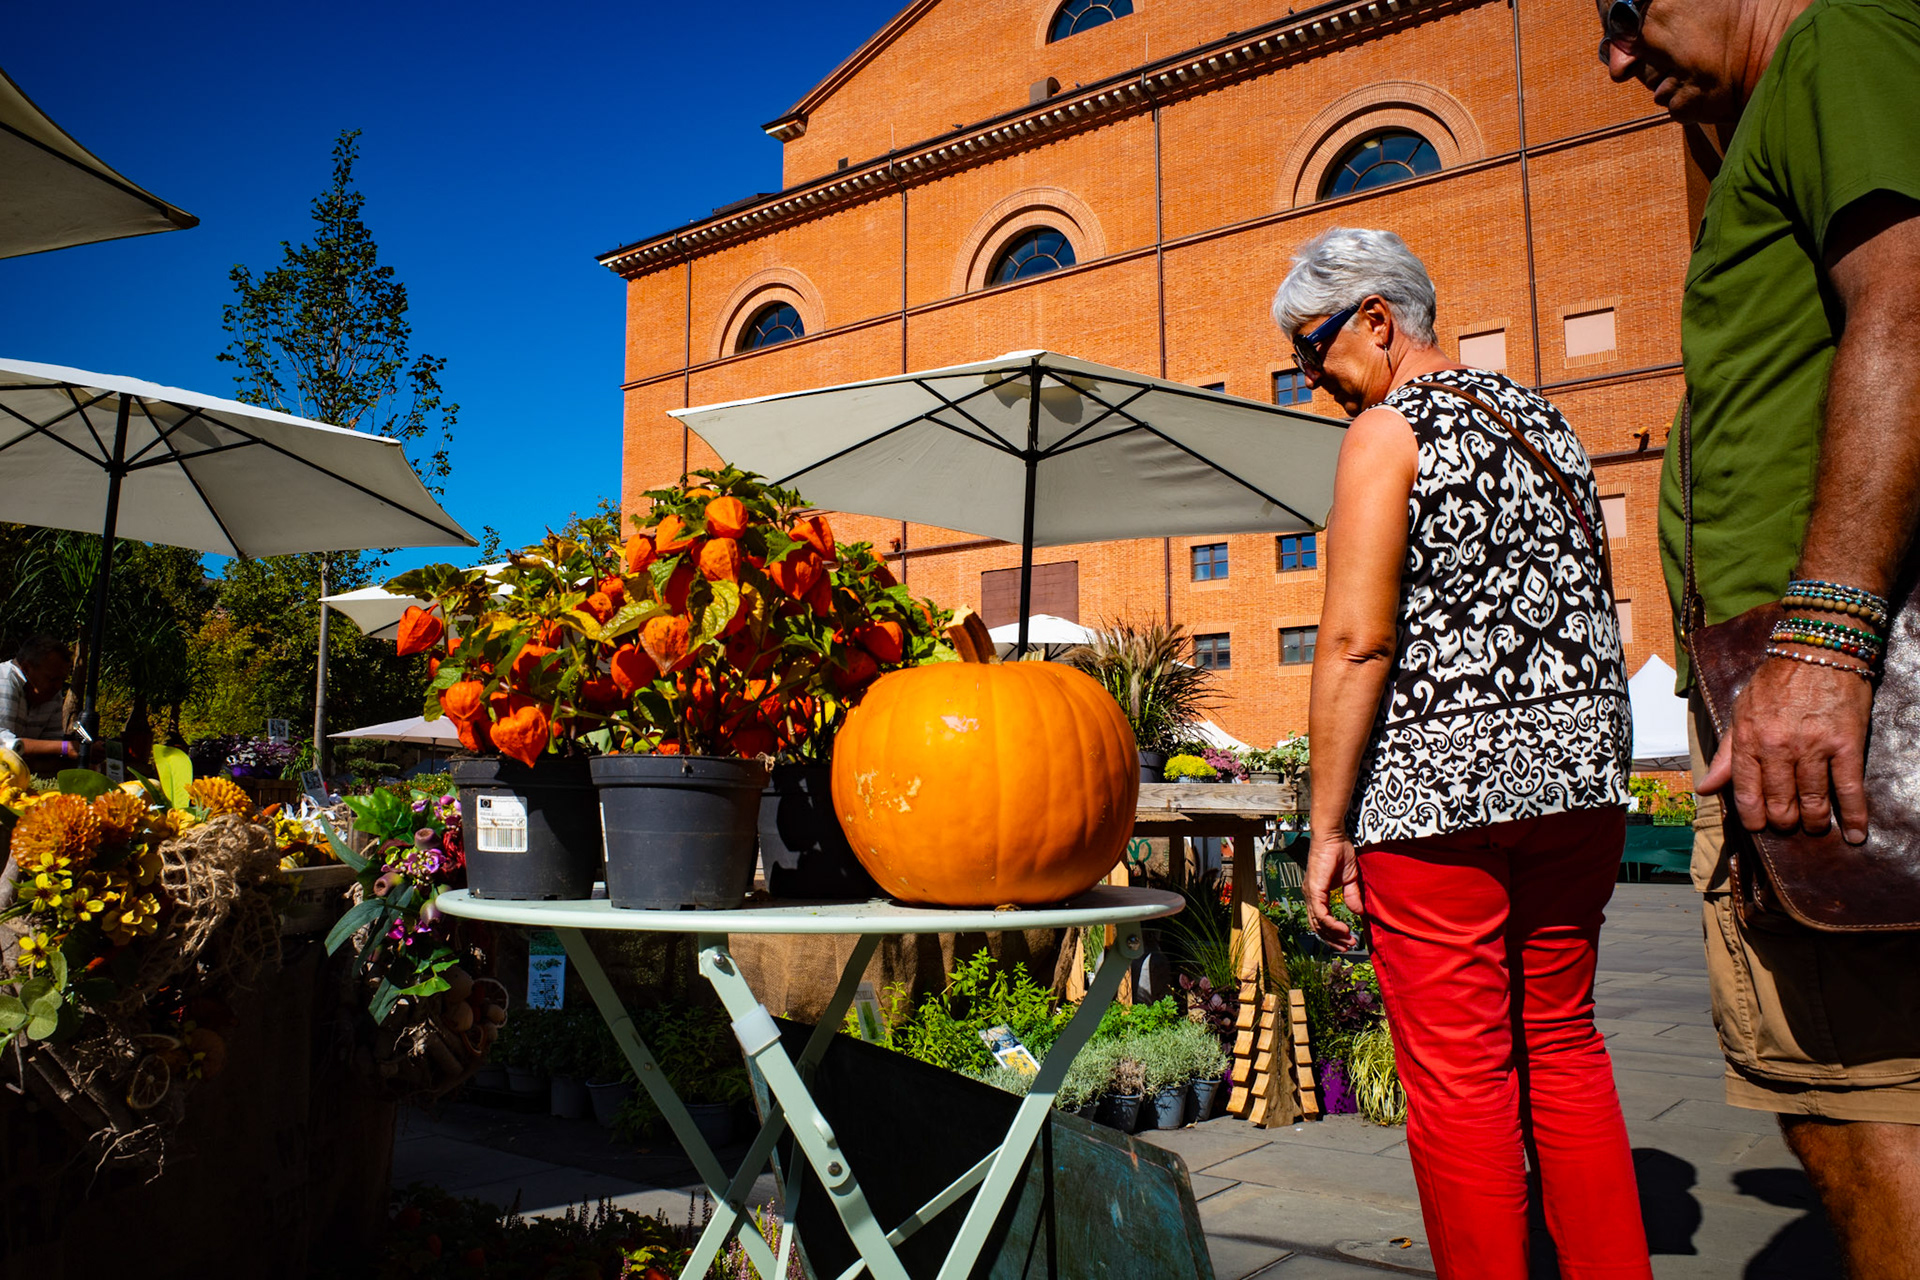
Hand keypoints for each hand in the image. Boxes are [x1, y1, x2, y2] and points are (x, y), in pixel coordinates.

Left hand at [1305, 827, 1364, 949]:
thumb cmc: (1339, 852)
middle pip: (1317, 926)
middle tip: (1348, 947)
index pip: (1320, 920)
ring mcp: (1310, 893)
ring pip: (1318, 923)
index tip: (1348, 940)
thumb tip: (1358, 913)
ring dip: (1333, 935)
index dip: (1333, 933)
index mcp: (1316, 893)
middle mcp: (1310, 895)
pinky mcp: (1314, 890)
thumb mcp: (1350, 879)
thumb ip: (1351, 896)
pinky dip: (1331, 924)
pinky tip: (1344, 929)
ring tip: (1348, 941)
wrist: (1333, 836)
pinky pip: (1320, 914)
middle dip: (1333, 939)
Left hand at [1699, 655, 1873, 841]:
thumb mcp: (1740, 712)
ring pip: (1812, 801)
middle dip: (1784, 822)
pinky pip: (1848, 788)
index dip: (1754, 817)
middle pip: (1780, 803)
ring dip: (1814, 822)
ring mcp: (1813, 747)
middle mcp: (1778, 747)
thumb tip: (1705, 789)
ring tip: (1815, 827)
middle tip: (1789, 825)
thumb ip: (1726, 755)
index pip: (1747, 793)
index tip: (1760, 827)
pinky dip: (1853, 815)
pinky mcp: (1845, 744)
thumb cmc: (1775, 681)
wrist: (1816, 650)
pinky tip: (1854, 833)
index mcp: (1749, 740)